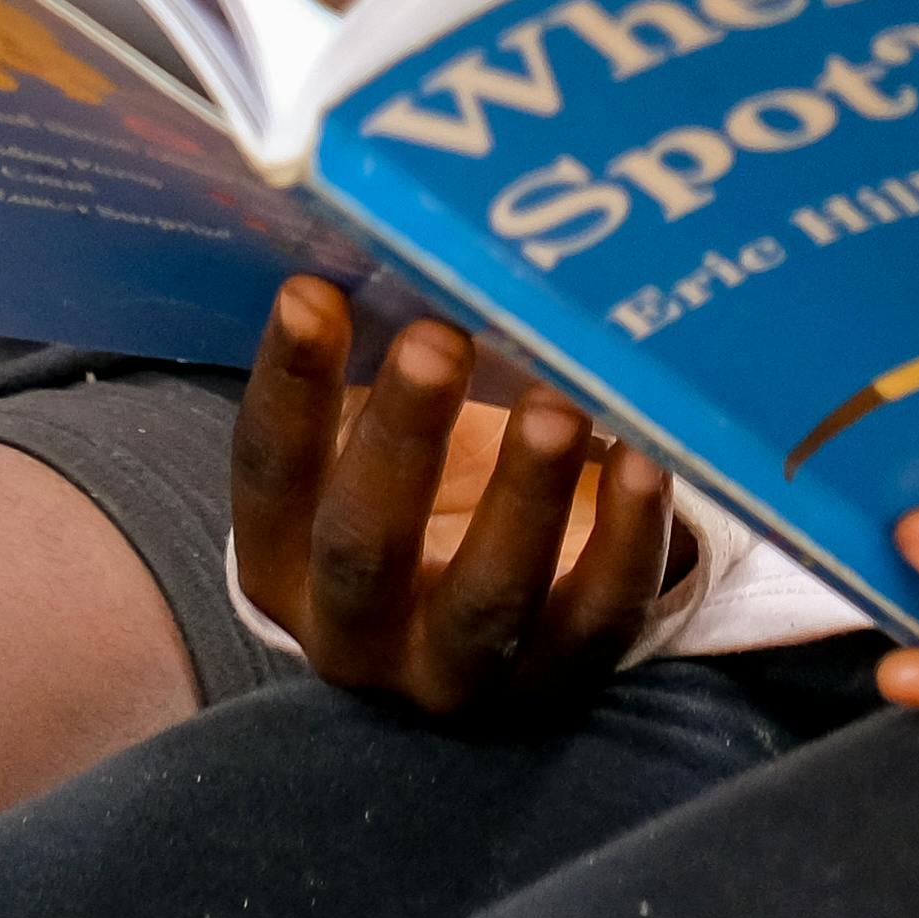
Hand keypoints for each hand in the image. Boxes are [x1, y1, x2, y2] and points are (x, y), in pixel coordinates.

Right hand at [230, 275, 671, 723]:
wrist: (483, 622)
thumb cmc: (420, 488)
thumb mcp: (375, 441)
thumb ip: (378, 364)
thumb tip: (399, 233)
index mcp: (286, 560)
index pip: (271, 476)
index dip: (287, 387)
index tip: (311, 291)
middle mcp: (356, 631)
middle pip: (366, 546)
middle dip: (403, 439)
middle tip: (439, 340)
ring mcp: (457, 673)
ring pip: (487, 601)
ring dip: (524, 500)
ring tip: (556, 409)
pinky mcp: (556, 684)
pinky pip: (596, 623)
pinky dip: (626, 544)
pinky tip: (647, 465)